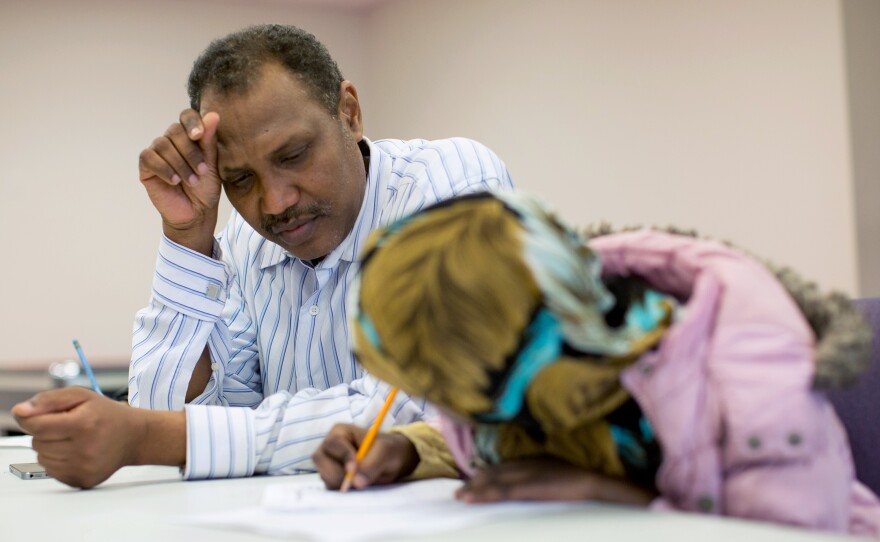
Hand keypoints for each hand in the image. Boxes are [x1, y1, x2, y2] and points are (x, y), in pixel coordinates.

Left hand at [12, 387, 146, 488]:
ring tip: (72, 440)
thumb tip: (20, 412)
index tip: (39, 416)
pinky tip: (74, 453)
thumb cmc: (107, 415)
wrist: (134, 437)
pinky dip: (57, 462)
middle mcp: (84, 449)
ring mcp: (83, 467)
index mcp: (83, 424)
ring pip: (42, 459)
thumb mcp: (81, 396)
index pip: (36, 426)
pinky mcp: (81, 480)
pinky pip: (51, 472)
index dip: (32, 419)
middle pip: (37, 443)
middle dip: (46, 433)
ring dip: (51, 448)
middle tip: (68, 427)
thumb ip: (48, 400)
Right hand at [138, 109, 221, 255]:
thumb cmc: (206, 188)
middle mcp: (171, 141)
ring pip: (162, 145)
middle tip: (202, 171)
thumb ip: (209, 141)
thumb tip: (213, 115)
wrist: (196, 213)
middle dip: (190, 152)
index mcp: (189, 136)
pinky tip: (174, 181)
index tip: (199, 135)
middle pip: (174, 130)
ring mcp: (157, 152)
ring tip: (192, 181)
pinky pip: (149, 158)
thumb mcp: (212, 164)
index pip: (186, 116)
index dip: (192, 122)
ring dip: (180, 164)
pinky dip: (164, 169)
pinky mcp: (146, 166)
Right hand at [312, 424, 419, 489]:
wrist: (390, 462)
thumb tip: (356, 481)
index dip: (343, 456)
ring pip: (324, 476)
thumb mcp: (386, 451)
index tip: (354, 470)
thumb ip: (373, 462)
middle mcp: (329, 447)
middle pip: (320, 459)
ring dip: (342, 483)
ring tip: (362, 480)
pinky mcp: (329, 479)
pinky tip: (357, 486)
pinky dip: (343, 491)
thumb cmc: (386, 450)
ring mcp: (327, 463)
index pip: (334, 443)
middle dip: (338, 473)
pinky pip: (330, 487)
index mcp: (340, 432)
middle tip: (357, 481)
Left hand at [455, 457, 655, 505]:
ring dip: (475, 488)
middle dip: (476, 481)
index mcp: (536, 461)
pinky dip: (484, 494)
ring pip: (494, 481)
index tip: (473, 480)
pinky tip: (471, 498)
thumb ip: (544, 478)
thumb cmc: (581, 483)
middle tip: (460, 491)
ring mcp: (527, 475)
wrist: (594, 484)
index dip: (488, 474)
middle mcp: (527, 465)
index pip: (505, 467)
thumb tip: (536, 488)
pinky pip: (501, 491)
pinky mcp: (528, 488)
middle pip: (496, 472)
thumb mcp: (558, 475)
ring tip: (460, 496)